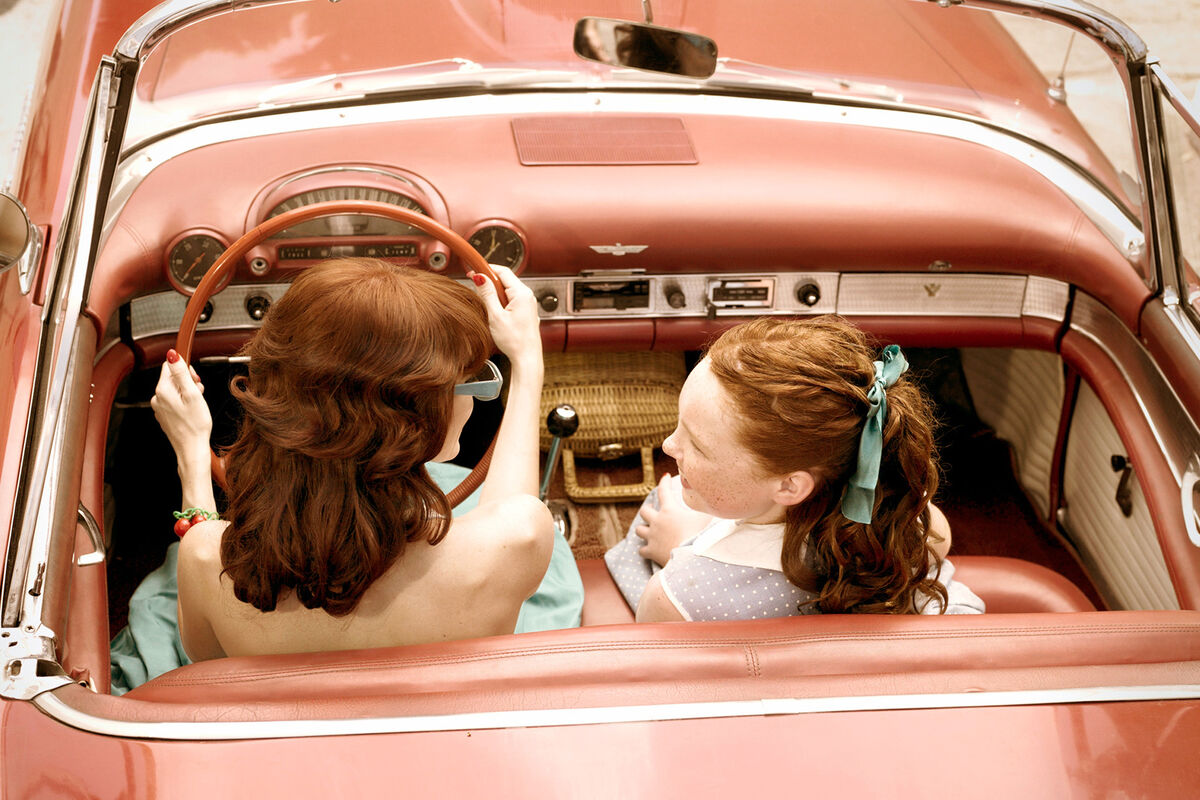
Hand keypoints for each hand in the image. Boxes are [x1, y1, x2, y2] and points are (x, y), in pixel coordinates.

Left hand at [151, 349, 211, 471]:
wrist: (192, 448)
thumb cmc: (195, 425)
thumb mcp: (193, 394)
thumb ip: (182, 373)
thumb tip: (172, 355)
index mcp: (163, 390)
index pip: (170, 366)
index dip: (186, 369)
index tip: (195, 378)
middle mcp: (157, 397)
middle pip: (173, 377)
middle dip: (188, 381)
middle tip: (198, 393)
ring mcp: (160, 407)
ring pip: (175, 389)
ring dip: (187, 392)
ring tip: (196, 404)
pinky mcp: (164, 414)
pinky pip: (174, 400)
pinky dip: (184, 402)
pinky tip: (191, 411)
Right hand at [470, 265, 540, 365]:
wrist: (527, 358)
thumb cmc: (515, 341)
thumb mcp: (496, 316)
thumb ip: (487, 294)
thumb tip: (480, 278)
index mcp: (522, 293)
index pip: (503, 271)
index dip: (486, 269)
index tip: (473, 271)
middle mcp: (528, 296)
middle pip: (505, 279)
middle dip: (489, 281)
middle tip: (475, 285)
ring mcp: (528, 304)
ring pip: (508, 290)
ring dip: (495, 293)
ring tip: (486, 304)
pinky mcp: (526, 312)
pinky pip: (512, 299)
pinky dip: (502, 301)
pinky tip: (496, 311)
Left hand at [637, 473, 713, 566]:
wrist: (691, 559)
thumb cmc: (700, 536)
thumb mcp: (707, 518)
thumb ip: (708, 508)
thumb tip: (716, 501)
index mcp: (670, 510)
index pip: (663, 490)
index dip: (664, 482)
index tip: (665, 476)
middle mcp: (658, 522)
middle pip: (644, 511)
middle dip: (648, 509)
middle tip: (653, 510)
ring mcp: (652, 537)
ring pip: (639, 530)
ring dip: (644, 529)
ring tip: (649, 530)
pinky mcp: (651, 552)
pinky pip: (642, 550)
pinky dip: (645, 549)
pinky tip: (649, 550)